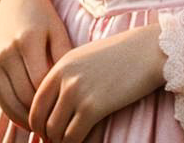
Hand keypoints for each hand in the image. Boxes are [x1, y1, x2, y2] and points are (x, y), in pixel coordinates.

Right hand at [0, 0, 71, 129]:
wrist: (13, 0)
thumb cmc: (43, 16)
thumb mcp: (57, 29)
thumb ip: (64, 55)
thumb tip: (71, 87)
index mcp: (27, 40)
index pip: (40, 81)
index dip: (54, 99)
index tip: (69, 110)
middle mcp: (7, 53)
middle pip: (25, 95)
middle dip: (42, 113)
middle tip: (59, 127)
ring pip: (11, 102)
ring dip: (28, 118)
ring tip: (46, 126)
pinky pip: (2, 100)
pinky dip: (15, 113)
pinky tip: (30, 119)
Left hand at [28, 22, 164, 142]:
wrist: (148, 50)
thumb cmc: (121, 55)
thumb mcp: (86, 58)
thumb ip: (66, 78)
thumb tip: (54, 109)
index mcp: (61, 65)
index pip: (36, 104)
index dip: (39, 123)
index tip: (50, 131)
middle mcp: (65, 79)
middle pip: (42, 121)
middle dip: (49, 136)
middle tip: (61, 140)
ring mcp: (77, 92)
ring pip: (55, 133)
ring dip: (63, 141)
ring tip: (75, 140)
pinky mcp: (93, 107)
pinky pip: (73, 138)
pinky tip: (87, 139)